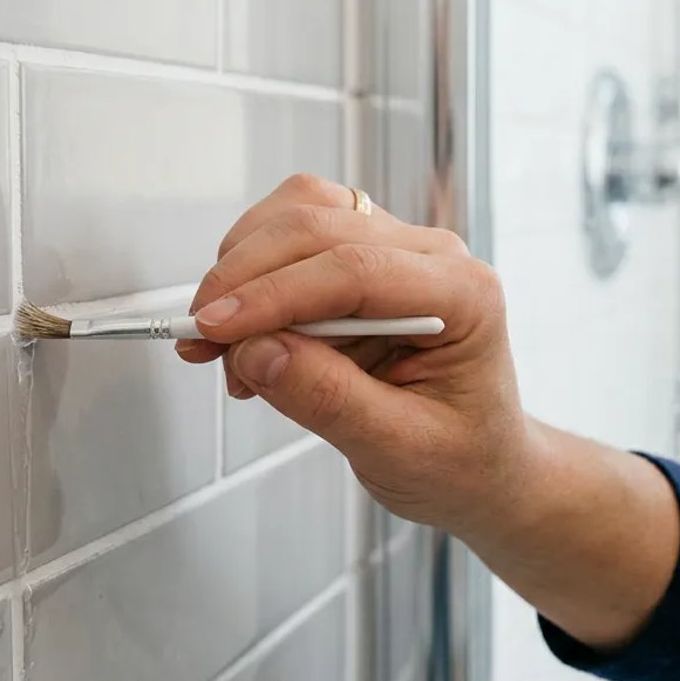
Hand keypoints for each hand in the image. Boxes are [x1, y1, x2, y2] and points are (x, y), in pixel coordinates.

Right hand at [176, 174, 534, 535]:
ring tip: (225, 349)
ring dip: (244, 270)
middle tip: (200, 340)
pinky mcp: (362, 258)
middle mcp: (433, 256)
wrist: (479, 465)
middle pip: (319, 226)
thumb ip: (329, 399)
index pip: (355, 268)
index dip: (275, 294)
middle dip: (244, 279)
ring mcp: (398, 249)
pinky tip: (248, 338)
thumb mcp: (399, 450)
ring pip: (300, 215)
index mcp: (463, 294)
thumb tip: (257, 353)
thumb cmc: (459, 459)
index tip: (217, 329)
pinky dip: (255, 276)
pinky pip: (294, 238)